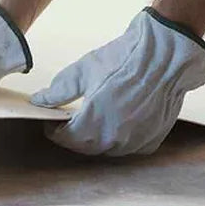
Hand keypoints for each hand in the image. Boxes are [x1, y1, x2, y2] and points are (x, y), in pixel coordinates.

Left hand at [27, 6, 204, 156]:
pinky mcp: (153, 139)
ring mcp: (136, 141)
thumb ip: (59, 91)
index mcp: (94, 122)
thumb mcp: (83, 70)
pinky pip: (130, 147)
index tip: (50, 121)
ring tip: (91, 121)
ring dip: (96, 139)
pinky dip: (120, 139)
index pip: (66, 138)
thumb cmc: (124, 59)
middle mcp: (116, 138)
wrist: (165, 56)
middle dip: (74, 136)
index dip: (54, 130)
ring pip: (108, 149)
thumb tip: (39, 100)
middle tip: (68, 121)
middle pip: (86, 147)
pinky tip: (116, 123)